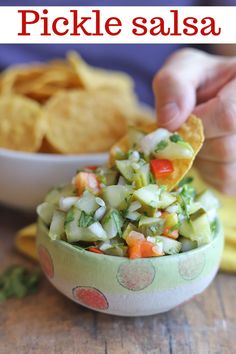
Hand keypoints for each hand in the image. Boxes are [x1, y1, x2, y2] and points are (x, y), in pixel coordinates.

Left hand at [153, 48, 235, 195]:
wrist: (216, 96)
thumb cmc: (202, 82)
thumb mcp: (184, 69)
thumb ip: (173, 84)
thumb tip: (169, 121)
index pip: (228, 116)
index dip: (196, 123)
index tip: (180, 119)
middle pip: (225, 149)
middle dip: (194, 143)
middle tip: (189, 130)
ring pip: (224, 171)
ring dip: (200, 161)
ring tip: (200, 140)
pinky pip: (224, 184)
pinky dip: (208, 173)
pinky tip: (208, 154)